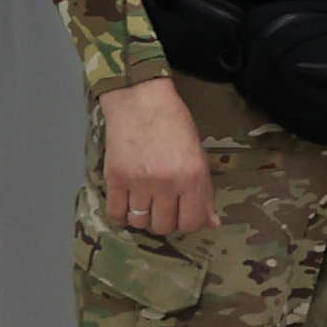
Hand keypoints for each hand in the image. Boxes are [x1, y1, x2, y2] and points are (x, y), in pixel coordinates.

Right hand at [99, 78, 216, 238]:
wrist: (140, 101)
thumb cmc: (175, 124)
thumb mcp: (198, 155)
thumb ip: (205, 192)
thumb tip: (212, 223)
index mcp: (193, 176)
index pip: (192, 222)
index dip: (189, 221)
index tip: (184, 212)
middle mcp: (167, 183)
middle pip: (164, 226)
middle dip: (166, 219)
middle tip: (164, 204)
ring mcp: (138, 183)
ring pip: (140, 222)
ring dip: (143, 216)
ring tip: (145, 200)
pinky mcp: (115, 179)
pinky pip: (116, 214)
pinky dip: (122, 215)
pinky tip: (127, 205)